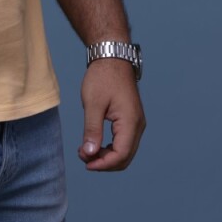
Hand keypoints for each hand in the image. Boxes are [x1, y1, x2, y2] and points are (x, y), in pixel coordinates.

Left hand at [78, 57, 145, 171]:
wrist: (112, 58)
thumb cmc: (102, 77)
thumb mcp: (93, 104)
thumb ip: (92, 130)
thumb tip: (90, 154)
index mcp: (130, 122)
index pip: (121, 155)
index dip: (103, 164)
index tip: (85, 163)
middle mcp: (138, 125)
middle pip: (125, 157)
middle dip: (104, 162)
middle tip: (83, 155)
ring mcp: (136, 123)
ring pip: (125, 151)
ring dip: (106, 156)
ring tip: (86, 150)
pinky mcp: (132, 120)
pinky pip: (124, 142)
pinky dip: (110, 148)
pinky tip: (95, 143)